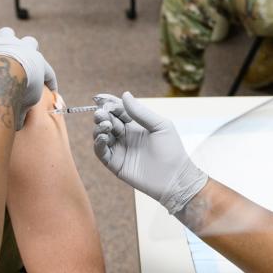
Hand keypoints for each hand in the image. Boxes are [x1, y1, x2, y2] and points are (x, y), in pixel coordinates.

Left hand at [0, 27, 57, 128]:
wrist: (2, 76)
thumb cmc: (19, 92)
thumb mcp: (24, 106)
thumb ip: (22, 113)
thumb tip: (17, 126)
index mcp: (39, 64)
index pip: (49, 73)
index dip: (50, 83)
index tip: (51, 91)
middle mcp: (26, 49)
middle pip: (31, 43)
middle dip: (27, 51)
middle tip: (22, 61)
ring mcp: (8, 42)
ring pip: (8, 33)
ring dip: (5, 40)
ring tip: (0, 49)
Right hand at [92, 92, 207, 214]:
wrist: (174, 178)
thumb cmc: (172, 150)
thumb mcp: (159, 126)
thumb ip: (141, 112)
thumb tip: (125, 94)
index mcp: (136, 125)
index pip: (119, 111)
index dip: (109, 104)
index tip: (100, 98)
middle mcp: (126, 136)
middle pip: (107, 121)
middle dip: (102, 115)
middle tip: (101, 113)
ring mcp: (120, 150)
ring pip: (101, 135)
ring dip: (99, 128)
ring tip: (105, 125)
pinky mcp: (115, 164)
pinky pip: (102, 152)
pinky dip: (98, 143)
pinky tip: (102, 137)